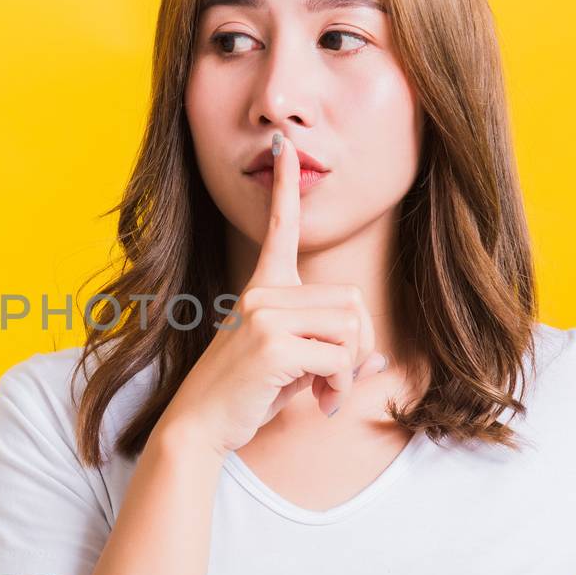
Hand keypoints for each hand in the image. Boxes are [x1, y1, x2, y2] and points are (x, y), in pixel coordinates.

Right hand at [156, 129, 389, 457]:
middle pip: (351, 302)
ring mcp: (265, 314)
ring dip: (348, 369)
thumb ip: (327, 350)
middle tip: (332, 379)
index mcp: (261, 289)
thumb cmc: (243, 397)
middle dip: (357, 347)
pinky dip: (338, 385)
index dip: (285, 188)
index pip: (278, 228)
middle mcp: (262, 293)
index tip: (285, 148)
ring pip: (351, 328)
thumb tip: (377, 357)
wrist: (198, 426)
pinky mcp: (272, 342)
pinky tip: (315, 401)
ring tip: (320, 391)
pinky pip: (339, 357)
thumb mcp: (290, 364)